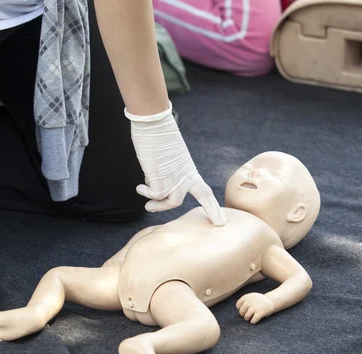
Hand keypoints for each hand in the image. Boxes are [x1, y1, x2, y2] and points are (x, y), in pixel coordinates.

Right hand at [125, 103, 224, 225]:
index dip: (212, 206)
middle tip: (220, 223)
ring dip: (158, 206)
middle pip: (204, 195)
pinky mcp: (161, 177)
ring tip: (148, 206)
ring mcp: (175, 177)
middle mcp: (185, 175)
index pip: (204, 190)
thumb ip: (167, 174)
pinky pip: (155, 195)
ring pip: (172, 201)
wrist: (153, 122)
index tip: (221, 220)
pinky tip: (140, 187)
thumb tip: (157, 189)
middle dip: (213, 210)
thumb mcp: (167, 158)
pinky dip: (146, 192)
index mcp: (189, 170)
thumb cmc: (157, 136)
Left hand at [236, 293, 274, 324]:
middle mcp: (250, 301)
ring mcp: (255, 307)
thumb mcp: (251, 296)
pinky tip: (255, 320)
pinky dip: (253, 321)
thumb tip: (238, 309)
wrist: (271, 301)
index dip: (240, 309)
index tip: (244, 310)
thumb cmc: (259, 300)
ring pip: (246, 317)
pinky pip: (253, 320)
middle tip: (247, 315)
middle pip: (241, 312)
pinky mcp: (260, 313)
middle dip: (243, 315)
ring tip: (250, 317)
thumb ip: (244, 301)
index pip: (238, 305)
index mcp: (247, 297)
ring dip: (248, 319)